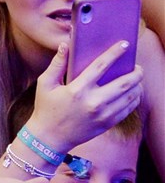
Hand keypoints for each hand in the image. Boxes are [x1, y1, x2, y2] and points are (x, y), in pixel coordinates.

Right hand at [24, 40, 143, 155]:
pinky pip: (128, 109)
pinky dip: (134, 99)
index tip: (125, 45)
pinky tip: (132, 93)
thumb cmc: (45, 108)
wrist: (50, 137)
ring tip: (137, 79)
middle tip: (138, 67)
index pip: (101, 66)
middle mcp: (93, 102)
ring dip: (137, 85)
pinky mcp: (108, 123)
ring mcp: (103, 114)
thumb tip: (65, 45)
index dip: (114, 53)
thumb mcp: (45, 84)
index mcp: (77, 89)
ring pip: (130, 96)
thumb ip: (56, 63)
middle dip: (136, 72)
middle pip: (124, 83)